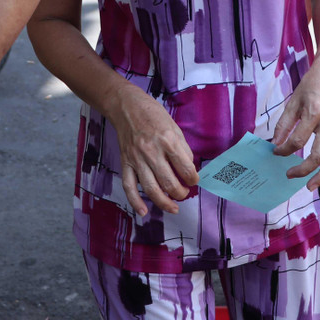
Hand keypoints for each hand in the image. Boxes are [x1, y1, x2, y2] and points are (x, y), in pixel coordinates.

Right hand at [107, 86, 198, 216]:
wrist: (126, 107)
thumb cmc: (153, 115)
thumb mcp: (174, 128)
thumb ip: (182, 150)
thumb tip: (189, 170)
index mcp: (168, 141)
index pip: (185, 168)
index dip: (193, 179)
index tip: (194, 181)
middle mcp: (152, 152)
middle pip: (169, 183)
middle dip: (180, 193)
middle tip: (184, 193)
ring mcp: (137, 159)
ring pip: (151, 189)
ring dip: (164, 203)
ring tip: (173, 208)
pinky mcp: (125, 163)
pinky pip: (129, 186)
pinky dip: (136, 202)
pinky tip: (144, 212)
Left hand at [272, 62, 319, 189]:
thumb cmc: (312, 85)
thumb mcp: (293, 101)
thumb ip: (283, 124)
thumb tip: (275, 145)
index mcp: (315, 111)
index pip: (297, 140)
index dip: (284, 150)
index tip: (276, 153)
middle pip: (319, 155)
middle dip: (304, 170)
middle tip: (290, 176)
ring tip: (310, 186)